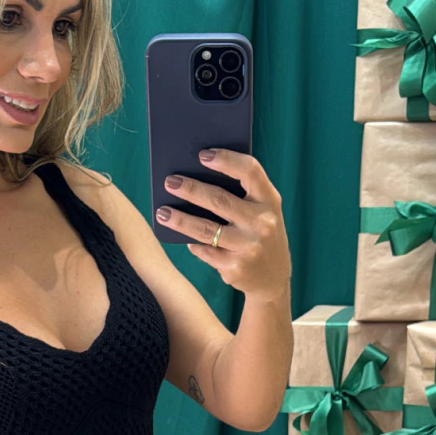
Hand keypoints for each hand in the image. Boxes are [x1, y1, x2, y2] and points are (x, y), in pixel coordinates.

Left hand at [155, 148, 290, 298]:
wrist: (273, 279)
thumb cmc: (260, 234)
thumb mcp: (262, 211)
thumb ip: (242, 194)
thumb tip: (197, 177)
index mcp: (270, 200)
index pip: (250, 171)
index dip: (226, 160)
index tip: (202, 155)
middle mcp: (262, 222)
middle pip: (219, 200)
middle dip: (190, 189)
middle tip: (170, 182)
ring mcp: (248, 247)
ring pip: (205, 229)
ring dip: (180, 220)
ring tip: (162, 212)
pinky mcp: (235, 268)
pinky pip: (205, 251)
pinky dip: (193, 244)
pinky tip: (184, 238)